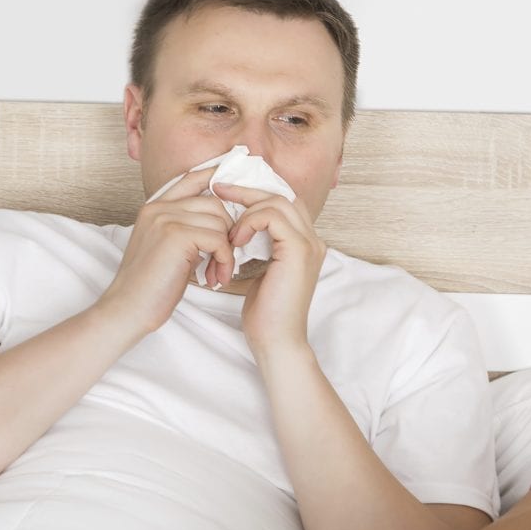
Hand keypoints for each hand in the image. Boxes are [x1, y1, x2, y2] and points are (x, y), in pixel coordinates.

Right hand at [97, 166, 236, 338]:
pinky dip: (224, 260)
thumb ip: (186, 227)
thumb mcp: (168, 247)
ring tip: (217, 274)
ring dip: (226, 252)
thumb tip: (221, 220)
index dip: (216, 175)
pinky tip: (215, 278)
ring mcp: (165, 218)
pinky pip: (218, 240)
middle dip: (227, 231)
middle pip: (215, 203)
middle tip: (223, 261)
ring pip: (220, 222)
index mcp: (155, 207)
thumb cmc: (152, 285)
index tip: (237, 186)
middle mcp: (158, 207)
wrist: (128, 309)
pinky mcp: (175, 235)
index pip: (191, 178)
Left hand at [215, 183, 327, 357]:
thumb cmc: (265, 313)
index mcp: (303, 243)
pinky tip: (235, 240)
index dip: (255, 193)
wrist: (276, 340)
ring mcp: (309, 244)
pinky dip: (249, 221)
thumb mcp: (258, 270)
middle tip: (218, 190)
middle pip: (282, 194)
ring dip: (246, 208)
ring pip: (278, 201)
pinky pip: (272, 217)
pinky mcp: (298, 250)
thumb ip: (257, 246)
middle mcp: (312, 239)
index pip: (283, 202)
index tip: (224, 193)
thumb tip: (234, 227)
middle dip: (248, 190)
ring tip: (228, 230)